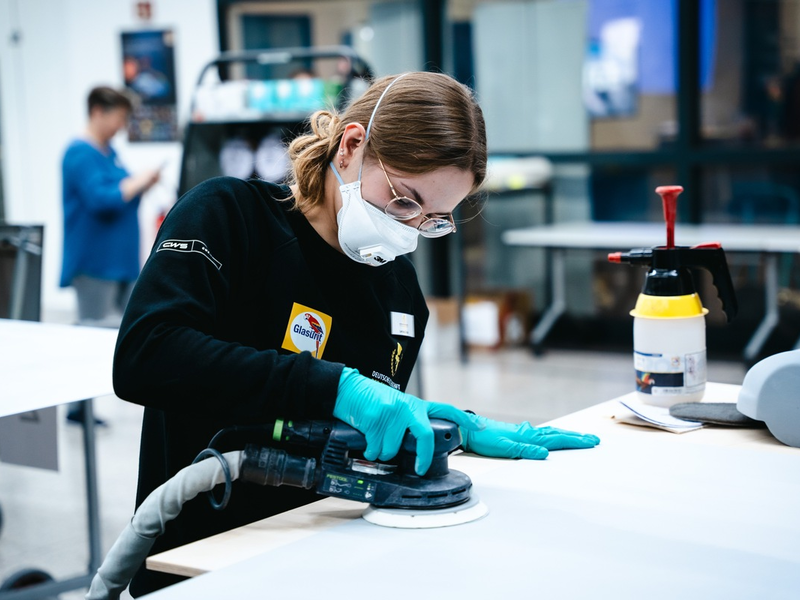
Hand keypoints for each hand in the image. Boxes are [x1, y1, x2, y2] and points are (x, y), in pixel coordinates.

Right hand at [334, 367, 483, 475]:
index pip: (446, 409)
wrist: (348, 390)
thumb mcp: (397, 407)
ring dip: (383, 452)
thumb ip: (410, 422)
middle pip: (425, 437)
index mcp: (415, 405)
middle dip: (422, 456)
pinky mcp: (376, 419)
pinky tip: (367, 440)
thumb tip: (419, 445)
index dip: (464, 419)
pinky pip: (376, 448)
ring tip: (377, 440)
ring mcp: (392, 413)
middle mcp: (408, 407)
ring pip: (393, 449)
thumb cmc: (372, 400)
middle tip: (420, 468)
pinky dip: (370, 450)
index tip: (480, 427)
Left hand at [461, 415, 599, 459]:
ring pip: (551, 433)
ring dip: (567, 435)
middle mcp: (529, 432)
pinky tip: (553, 435)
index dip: (575, 441)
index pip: (557, 439)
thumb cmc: (484, 439)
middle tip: (593, 440)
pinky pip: (542, 434)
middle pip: (558, 434)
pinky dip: (553, 434)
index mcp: (528, 436)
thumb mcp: (503, 447)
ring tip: (580, 437)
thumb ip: (525, 450)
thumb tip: (544, 454)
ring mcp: (525, 432)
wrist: (469, 430)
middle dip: (576, 437)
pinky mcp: (519, 434)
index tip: (591, 442)